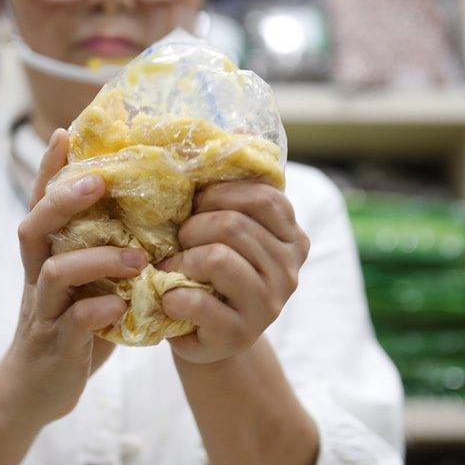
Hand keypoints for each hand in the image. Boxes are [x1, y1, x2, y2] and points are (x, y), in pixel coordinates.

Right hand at [0, 129, 145, 426]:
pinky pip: (73, 321)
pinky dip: (98, 311)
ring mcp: (43, 310)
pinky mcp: (54, 344)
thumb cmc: (71, 328)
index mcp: (46, 255)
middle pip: (35, 225)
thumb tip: (155, 214)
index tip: (67, 132)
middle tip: (99, 182)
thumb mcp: (85, 284)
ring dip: (96, 259)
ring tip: (136, 259)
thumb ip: (105, 252)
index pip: (41, 203)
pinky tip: (120, 308)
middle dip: (64, 199)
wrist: (34, 390)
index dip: (50, 168)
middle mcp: (37, 276)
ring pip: (55, 271)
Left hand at [157, 181, 309, 364]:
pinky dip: (173, 296)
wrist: (208, 337)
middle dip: (193, 227)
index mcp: (293, 239)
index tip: (196, 206)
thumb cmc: (213, 274)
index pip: (264, 198)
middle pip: (234, 225)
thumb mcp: (230, 232)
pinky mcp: (239, 334)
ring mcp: (268, 305)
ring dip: (181, 259)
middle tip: (178, 240)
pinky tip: (170, 298)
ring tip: (171, 267)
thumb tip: (239, 128)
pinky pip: (198, 301)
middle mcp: (289, 271)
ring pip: (218, 258)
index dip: (220, 194)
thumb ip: (236, 190)